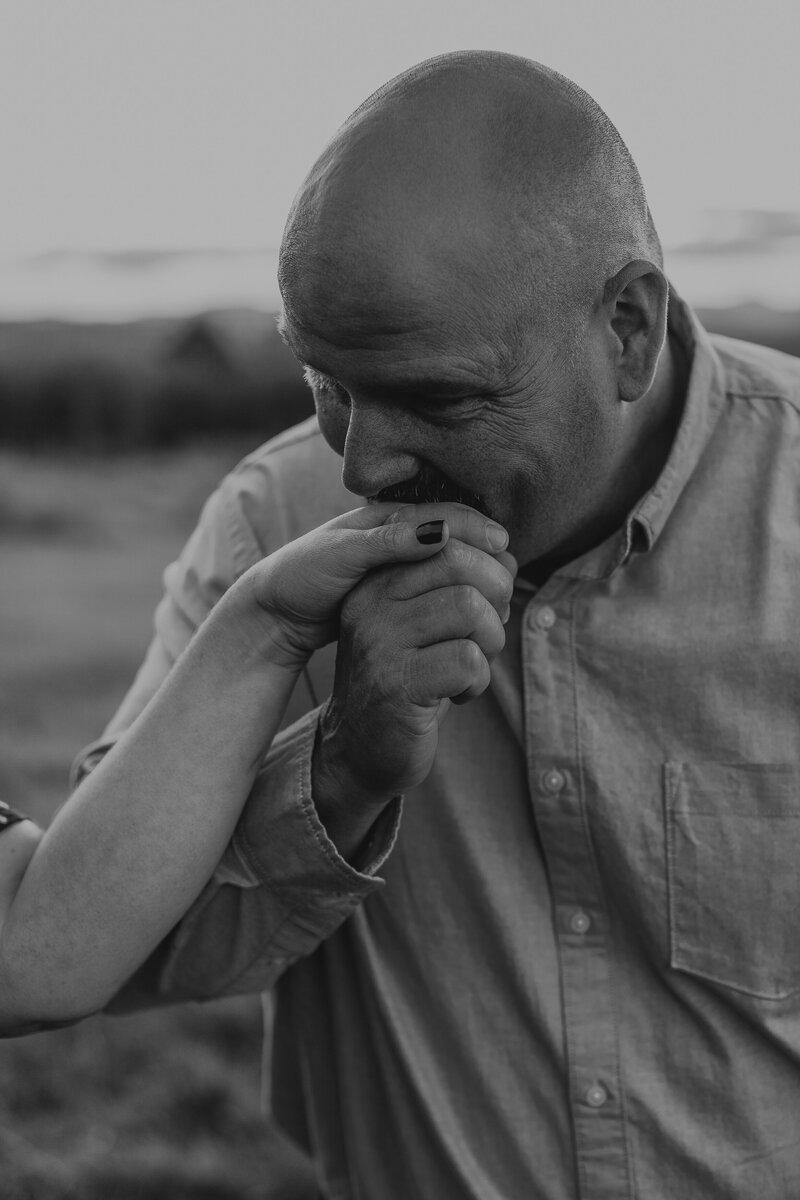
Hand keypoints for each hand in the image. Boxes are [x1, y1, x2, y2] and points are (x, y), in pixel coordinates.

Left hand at [245, 502, 511, 667]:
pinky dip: (458, 593)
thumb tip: (440, 532)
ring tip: (500, 592)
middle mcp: (394, 534)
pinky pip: (435, 585)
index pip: (444, 514)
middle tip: (510, 572)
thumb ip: (387, 541)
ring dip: (476, 573)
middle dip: (485, 550)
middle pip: (454, 535)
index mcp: (384, 517)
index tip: (504, 547)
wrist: (273, 611)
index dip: (477, 528)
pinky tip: (472, 610)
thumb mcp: (341, 555)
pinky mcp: (392, 590)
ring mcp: (394, 562)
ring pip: (448, 561)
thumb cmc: (301, 577)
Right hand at [312, 502, 516, 838]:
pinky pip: (467, 659)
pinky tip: (460, 692)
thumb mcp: (428, 622)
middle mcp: (370, 602)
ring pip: (468, 608)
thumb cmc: (407, 679)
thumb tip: (507, 555)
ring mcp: (379, 642)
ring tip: (473, 664)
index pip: (446, 536)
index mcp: (377, 578)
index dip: (489, 561)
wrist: (361, 748)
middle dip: (496, 595)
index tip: (494, 597)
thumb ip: (459, 582)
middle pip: (459, 563)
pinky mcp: (395, 685)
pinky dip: (478, 679)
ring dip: (490, 640)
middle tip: (488, 631)